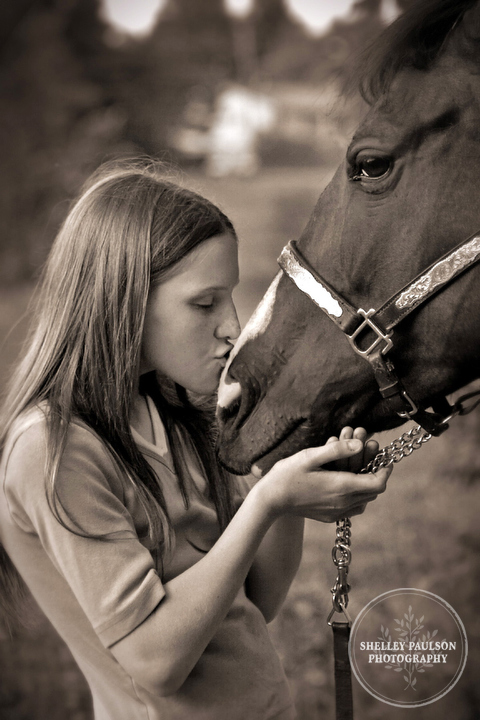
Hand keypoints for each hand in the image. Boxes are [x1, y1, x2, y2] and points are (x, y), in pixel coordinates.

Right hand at [253, 435, 390, 523]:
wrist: (271, 499)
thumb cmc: (288, 474)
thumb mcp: (310, 456)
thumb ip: (337, 450)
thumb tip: (360, 444)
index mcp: (341, 487)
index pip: (378, 483)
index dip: (385, 470)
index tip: (384, 457)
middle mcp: (343, 503)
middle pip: (374, 491)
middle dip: (374, 470)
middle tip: (368, 453)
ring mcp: (337, 512)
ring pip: (365, 499)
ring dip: (365, 483)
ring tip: (357, 465)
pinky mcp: (330, 517)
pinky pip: (353, 507)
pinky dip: (356, 494)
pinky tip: (346, 480)